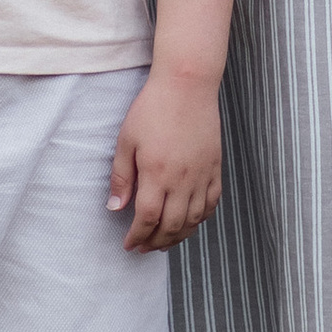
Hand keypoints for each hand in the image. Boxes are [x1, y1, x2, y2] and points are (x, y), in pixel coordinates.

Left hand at [108, 67, 222, 249]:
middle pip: (172, 226)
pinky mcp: (215, 166)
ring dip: (179, 236)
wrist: (187, 83)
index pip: (147, 219)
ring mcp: (202, 174)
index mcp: (157, 174)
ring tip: (166, 241)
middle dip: (156, 243)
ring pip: (194, 219)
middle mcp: (182, 179)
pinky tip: (191, 221)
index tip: (129, 245)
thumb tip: (115, 207)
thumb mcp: (126, 140)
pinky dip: (202, 218)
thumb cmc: (152, 108)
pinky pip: (212, 202)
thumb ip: (121, 176)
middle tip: (145, 248)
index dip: (137, 237)